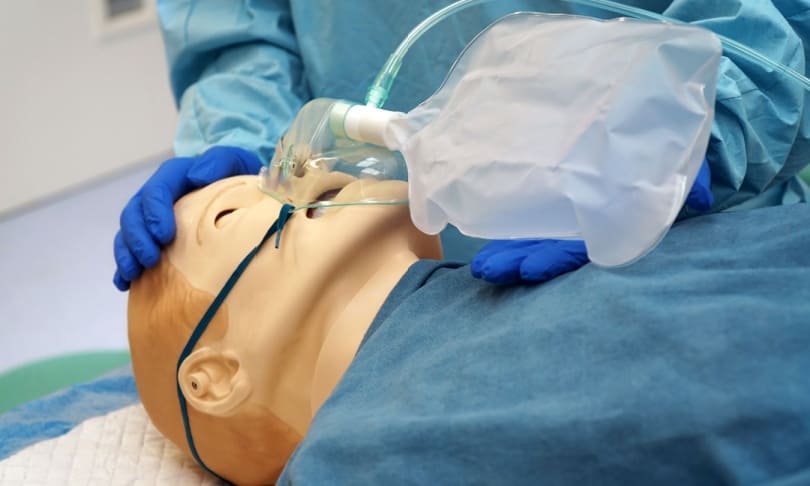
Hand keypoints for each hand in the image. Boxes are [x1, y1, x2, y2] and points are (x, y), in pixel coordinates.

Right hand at [113, 146, 262, 290]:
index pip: (156, 191)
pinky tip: (125, 284)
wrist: (240, 188)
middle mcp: (156, 197)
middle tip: (150, 259)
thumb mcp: (232, 161)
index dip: (155, 213)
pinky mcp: (152, 237)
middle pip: (134, 214)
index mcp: (173, 176)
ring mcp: (151, 217)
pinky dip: (125, 267)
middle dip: (137, 238)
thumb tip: (197, 176)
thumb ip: (217, 162)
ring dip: (128, 253)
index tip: (164, 235)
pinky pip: (131, 250)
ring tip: (134, 274)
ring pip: (128, 234)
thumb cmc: (235, 174)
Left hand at [471, 158, 713, 284]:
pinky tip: (485, 231)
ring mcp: (573, 216)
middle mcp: (592, 226)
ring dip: (510, 252)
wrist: (661, 131)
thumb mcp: (685, 169)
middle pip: (553, 251)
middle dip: (520, 263)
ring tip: (480, 265)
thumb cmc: (672, 154)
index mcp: (618, 225)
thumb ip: (688, 184)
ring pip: (538, 239)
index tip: (529, 269)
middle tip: (488, 271)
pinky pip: (533, 217)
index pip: (585, 251)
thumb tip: (699, 196)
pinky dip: (512, 227)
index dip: (557, 261)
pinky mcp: (558, 198)